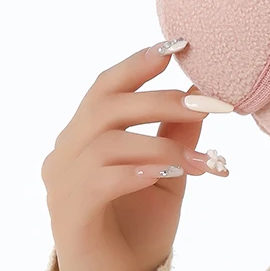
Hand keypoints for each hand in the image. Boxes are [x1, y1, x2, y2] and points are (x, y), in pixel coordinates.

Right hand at [41, 39, 231, 270]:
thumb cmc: (140, 224)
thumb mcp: (168, 169)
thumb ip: (178, 132)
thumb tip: (202, 89)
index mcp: (86, 133)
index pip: (107, 85)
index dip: (140, 62)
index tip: (179, 46)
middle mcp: (66, 151)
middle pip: (107, 104)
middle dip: (161, 99)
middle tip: (208, 105)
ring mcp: (61, 182)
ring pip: (107, 140)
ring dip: (161, 144)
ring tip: (202, 162)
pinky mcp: (67, 213)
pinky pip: (99, 179)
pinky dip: (138, 171)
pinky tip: (168, 173)